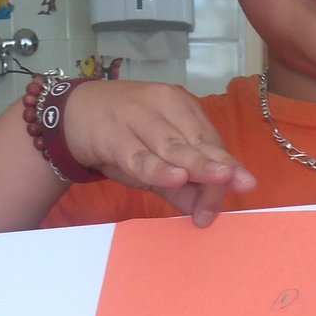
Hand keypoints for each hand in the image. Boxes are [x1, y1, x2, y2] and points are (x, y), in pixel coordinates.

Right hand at [63, 79, 255, 224]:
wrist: (70, 113)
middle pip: (197, 142)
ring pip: (172, 145)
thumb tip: (205, 210)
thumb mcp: (154, 159)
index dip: (226, 165)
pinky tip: (175, 178)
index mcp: (181, 107)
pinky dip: (157, 168)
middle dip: (216, 170)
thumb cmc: (120, 135)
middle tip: (237, 188)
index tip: (245, 187)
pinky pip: (138, 155)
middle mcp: (164, 105)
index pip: (210, 140)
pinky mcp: (113, 133)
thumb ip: (180, 185)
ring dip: (196, 166)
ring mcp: (137, 116)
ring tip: (218, 181)